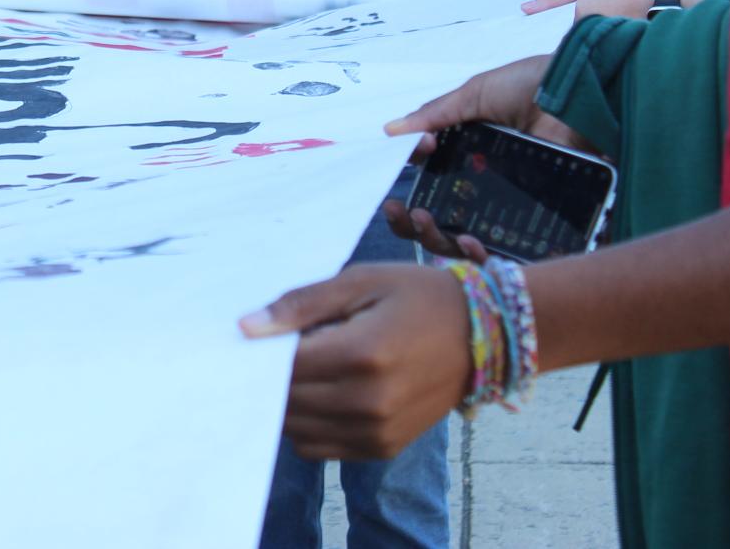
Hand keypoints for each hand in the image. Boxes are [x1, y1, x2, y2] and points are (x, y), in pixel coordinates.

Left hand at [240, 263, 472, 460]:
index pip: (285, 366)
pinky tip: (320, 393)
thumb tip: (245, 327)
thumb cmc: (416, 297)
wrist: (484, 335)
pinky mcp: (383, 447)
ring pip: (296, 429)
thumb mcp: (360, 282)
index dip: (261, 351)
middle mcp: (369, 401)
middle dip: (269, 377)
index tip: (257, 335)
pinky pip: (319, 447)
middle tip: (274, 350)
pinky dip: (308, 424)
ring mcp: (378, 430)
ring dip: (286, 404)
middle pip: (287, 400)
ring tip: (303, 370)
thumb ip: (301, 304)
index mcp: (363, 353)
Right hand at [377, 54, 587, 257]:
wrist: (585, 91)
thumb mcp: (476, 94)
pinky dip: (489, 259)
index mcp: (472, 160)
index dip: (412, 198)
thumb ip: (435, 115)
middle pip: (445, 226)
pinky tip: (473, 244)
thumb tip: (390, 131)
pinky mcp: (545, 223)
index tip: (407, 180)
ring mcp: (518, 208)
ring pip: (473, 245)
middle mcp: (492, 188)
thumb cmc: (533, 86)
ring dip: (445, 246)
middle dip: (418, 228)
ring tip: (438, 230)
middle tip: (408, 215)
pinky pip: (514, 254)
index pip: (433, 190)